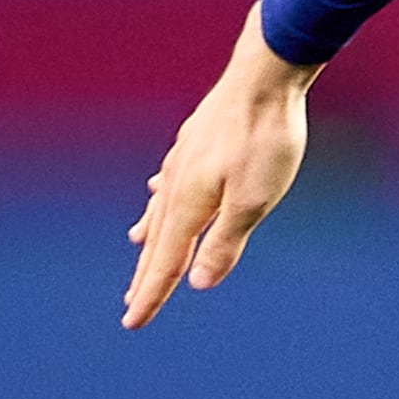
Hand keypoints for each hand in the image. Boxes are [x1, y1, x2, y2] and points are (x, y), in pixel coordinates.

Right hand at [125, 22, 314, 328]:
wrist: (266, 75)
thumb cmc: (265, 139)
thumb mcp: (254, 200)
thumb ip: (225, 242)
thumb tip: (199, 283)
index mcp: (190, 204)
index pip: (166, 261)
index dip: (151, 295)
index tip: (132, 323)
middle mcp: (179, 183)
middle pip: (159, 238)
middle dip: (147, 273)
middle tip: (131, 304)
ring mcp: (185, 159)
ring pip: (162, 206)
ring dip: (152, 232)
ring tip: (136, 246)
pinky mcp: (196, 141)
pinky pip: (172, 178)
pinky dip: (162, 194)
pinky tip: (158, 190)